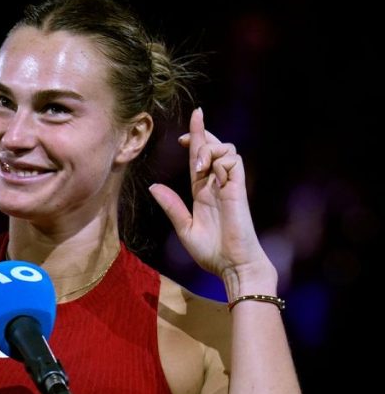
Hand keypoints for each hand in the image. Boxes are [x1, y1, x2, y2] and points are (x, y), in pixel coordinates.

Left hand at [148, 107, 273, 286]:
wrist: (232, 266)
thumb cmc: (211, 252)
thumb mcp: (184, 228)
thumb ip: (172, 206)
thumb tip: (154, 186)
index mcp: (203, 191)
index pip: (199, 158)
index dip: (194, 141)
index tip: (183, 132)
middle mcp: (217, 184)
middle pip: (214, 147)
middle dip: (203, 132)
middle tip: (191, 127)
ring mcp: (230, 186)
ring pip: (226, 149)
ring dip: (209, 149)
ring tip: (197, 165)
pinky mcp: (239, 190)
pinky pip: (234, 162)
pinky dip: (220, 160)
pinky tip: (209, 172)